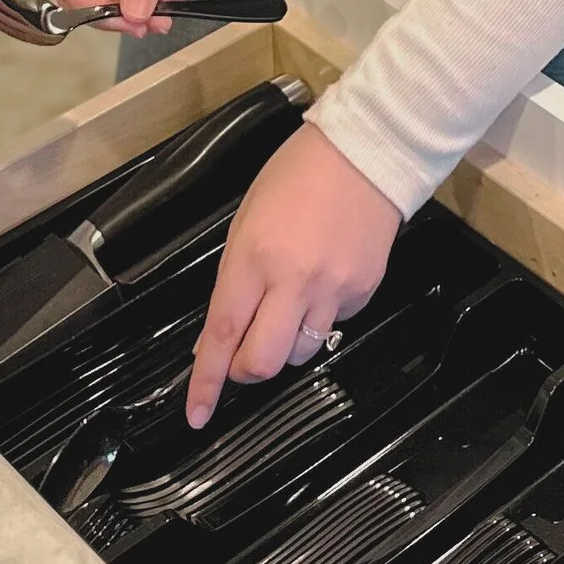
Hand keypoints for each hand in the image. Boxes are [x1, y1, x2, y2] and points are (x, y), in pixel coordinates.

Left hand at [187, 124, 399, 424]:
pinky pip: (333, 327)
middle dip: (245, 371)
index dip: (206, 381)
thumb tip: (218, 332)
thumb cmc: (300, 173)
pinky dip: (319, 318)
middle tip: (241, 357)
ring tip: (287, 306)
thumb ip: (232, 278)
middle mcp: (294, 280)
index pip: (222, 333)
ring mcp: (333, 290)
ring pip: (299, 353)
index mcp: (255, 257)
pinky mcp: (363, 292)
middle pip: (263, 362)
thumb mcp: (247, 219)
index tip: (196, 413)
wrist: (367, 150)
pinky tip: (321, 282)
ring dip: (283, 344)